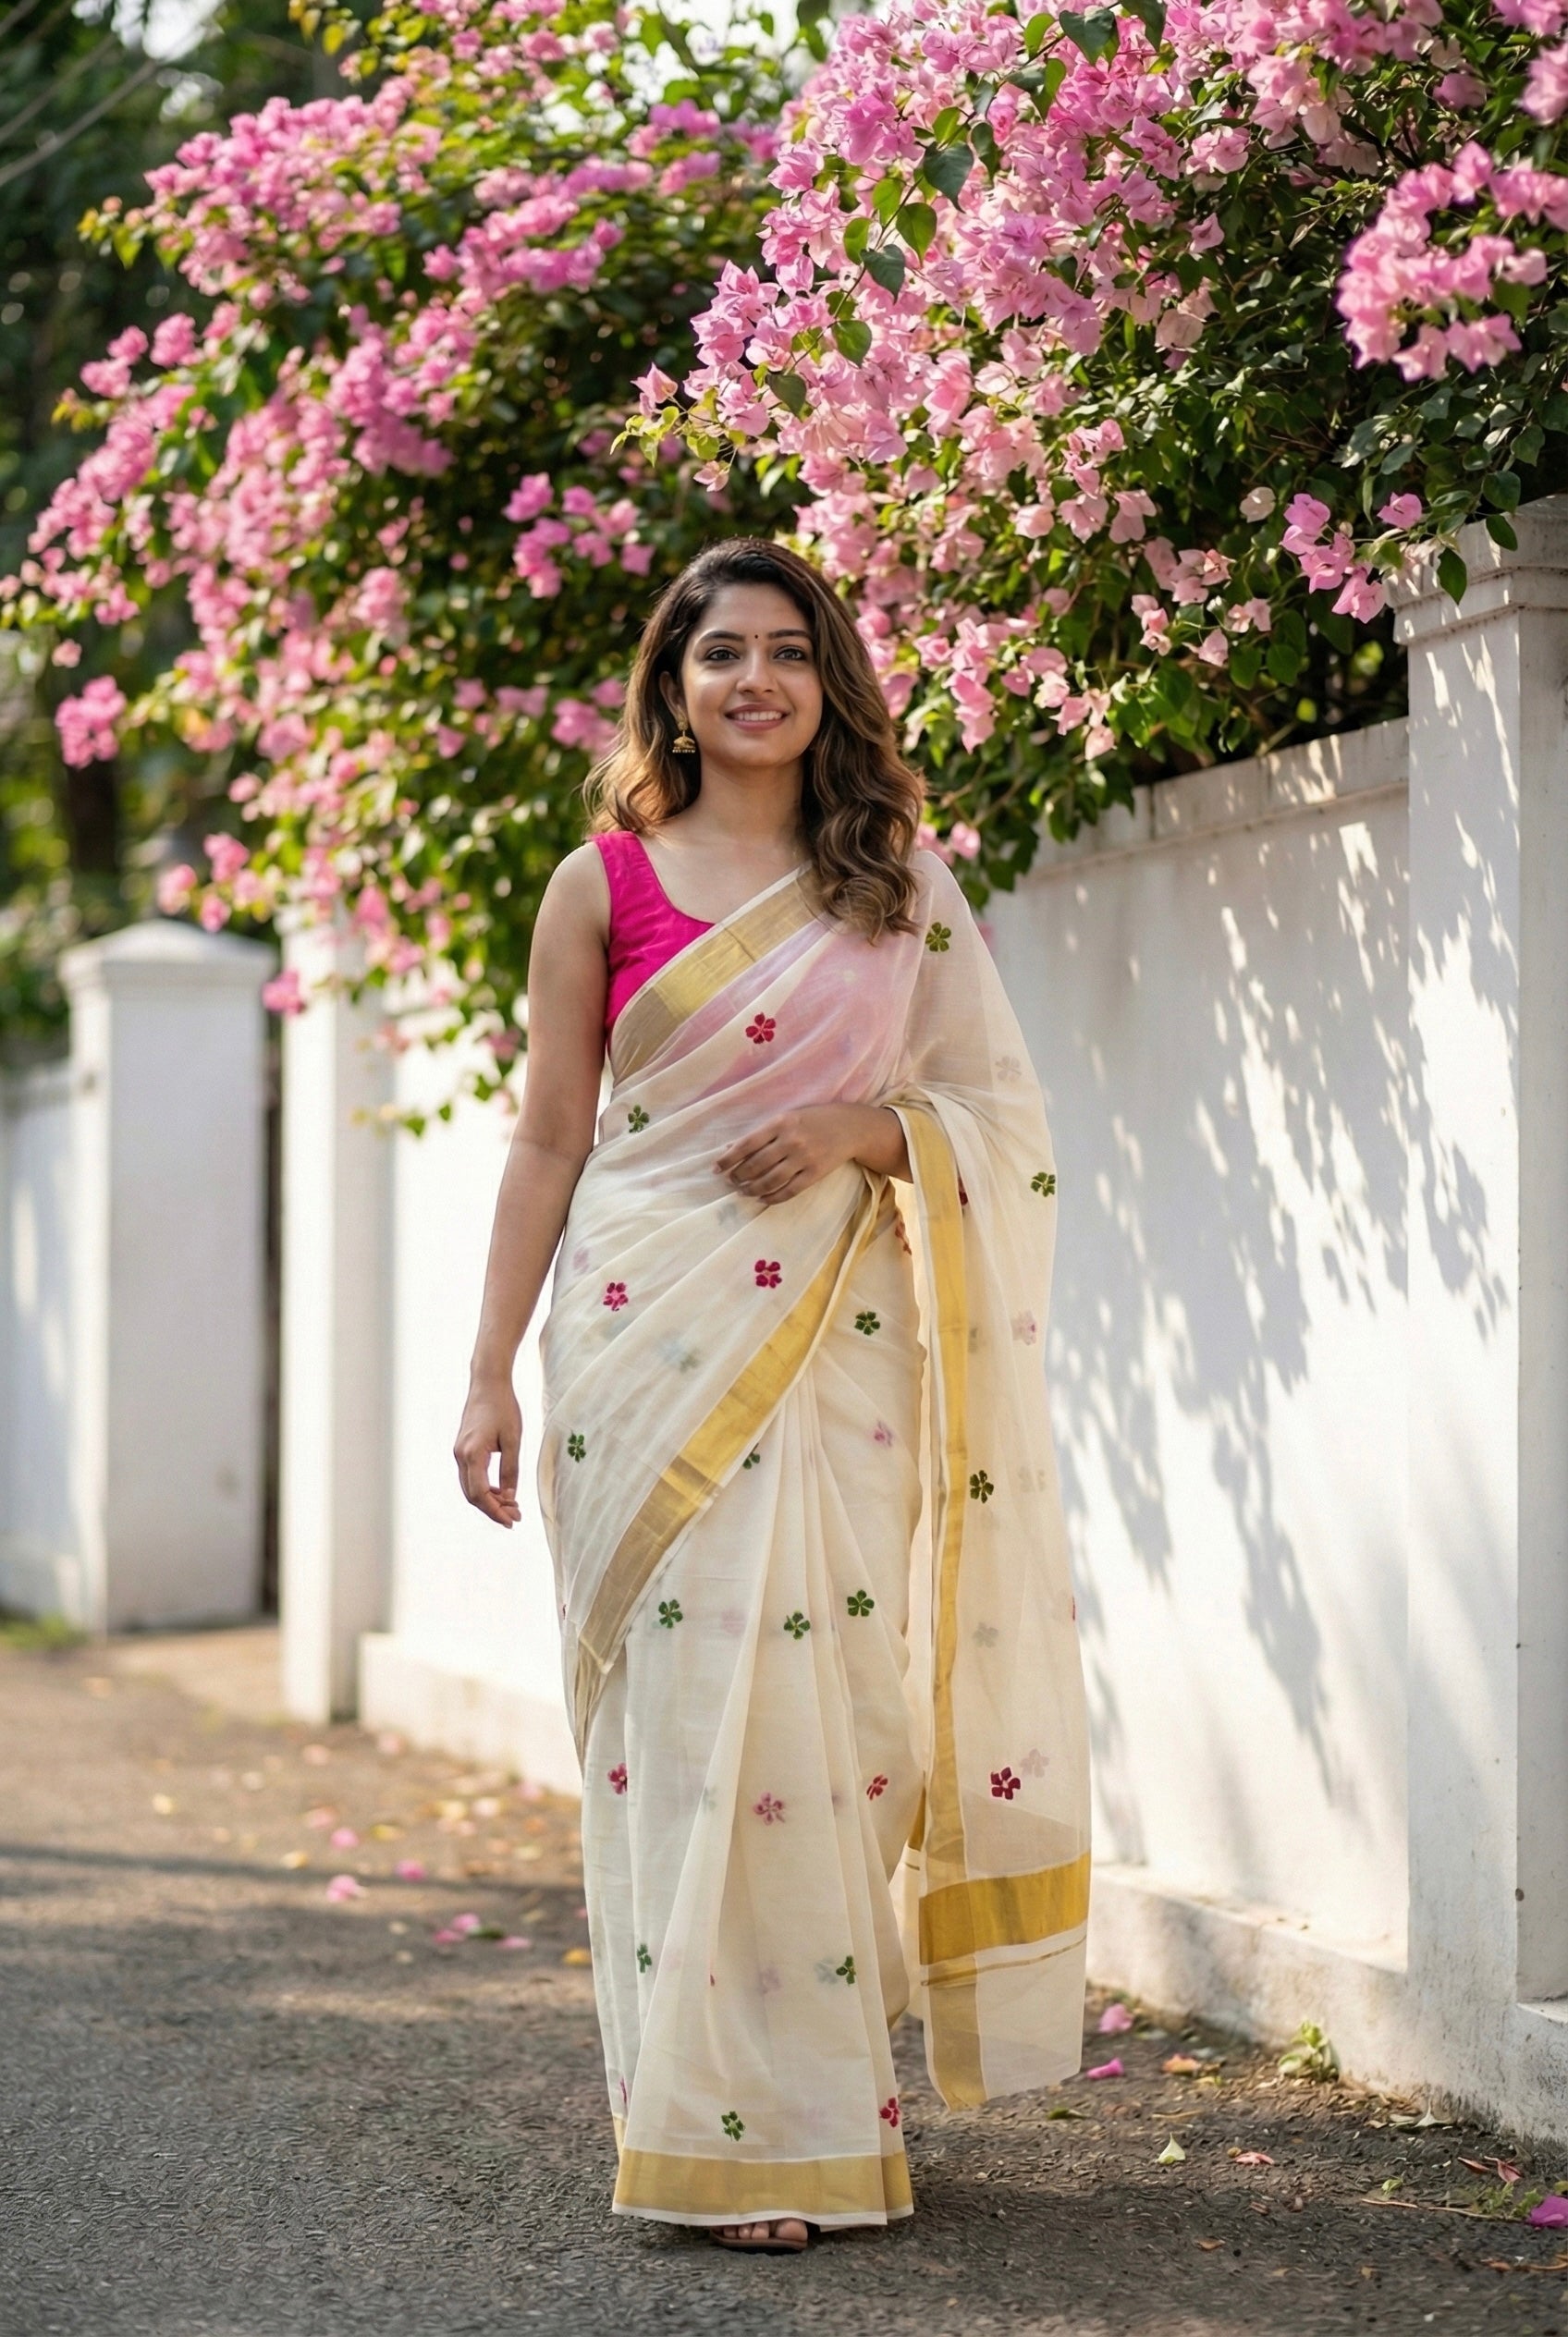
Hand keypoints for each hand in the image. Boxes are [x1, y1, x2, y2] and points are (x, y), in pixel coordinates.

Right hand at [454, 1377, 522, 1527]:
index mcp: (472, 1454)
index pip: (480, 1494)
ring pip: (470, 1487)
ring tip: (512, 1505)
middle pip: (472, 1495)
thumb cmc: (503, 1407)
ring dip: (489, 1500)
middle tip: (516, 1516)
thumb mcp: (513, 1439)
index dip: (495, 1511)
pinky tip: (502, 1490)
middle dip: (493, 1509)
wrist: (488, 1383)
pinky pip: (471, 1476)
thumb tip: (510, 1495)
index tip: (512, 1521)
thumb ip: (510, 1469)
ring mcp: (459, 1452)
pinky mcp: (462, 1449)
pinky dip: (485, 1488)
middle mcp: (460, 1456)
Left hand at [717, 1104, 897, 1204]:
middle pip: (756, 1165)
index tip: (716, 1169)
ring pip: (770, 1180)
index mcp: (780, 1122)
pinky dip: (772, 1198)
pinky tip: (762, 1199)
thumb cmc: (813, 1119)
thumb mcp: (787, 1117)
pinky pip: (789, 1190)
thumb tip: (731, 1148)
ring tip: (743, 1191)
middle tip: (732, 1181)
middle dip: (739, 1176)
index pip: (747, 1144)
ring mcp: (804, 1158)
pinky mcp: (815, 1173)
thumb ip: (762, 1133)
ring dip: (752, 1189)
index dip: (728, 1159)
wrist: (850, 1127)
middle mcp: (791, 1140)